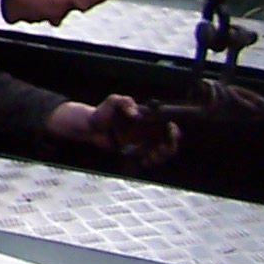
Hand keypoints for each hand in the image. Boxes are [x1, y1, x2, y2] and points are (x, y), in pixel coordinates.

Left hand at [48, 94, 176, 163]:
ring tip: (150, 157)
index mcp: (148, 121)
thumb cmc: (103, 112)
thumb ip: (124, 102)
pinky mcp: (135, 154)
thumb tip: (135, 113)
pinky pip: (147, 161)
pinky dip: (148, 162)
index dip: (173, 131)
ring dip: (159, 158)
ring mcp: (142, 144)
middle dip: (169, 148)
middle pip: (169, 144)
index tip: (170, 130)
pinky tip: (143, 160)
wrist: (90, 127)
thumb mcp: (113, 102)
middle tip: (160, 149)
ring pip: (160, 155)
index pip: (168, 127)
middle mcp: (149, 133)